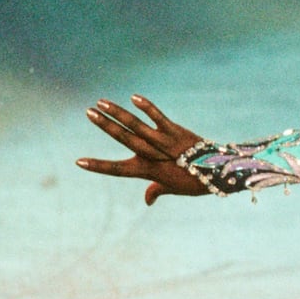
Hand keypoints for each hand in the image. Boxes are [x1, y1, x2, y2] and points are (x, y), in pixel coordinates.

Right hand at [76, 95, 210, 204]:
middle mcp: (154, 156)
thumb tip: (148, 201)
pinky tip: (134, 97)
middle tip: (88, 112)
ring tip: (101, 102)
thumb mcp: (173, 188)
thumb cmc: (194, 182)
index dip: (99, 166)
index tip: (79, 162)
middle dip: (106, 126)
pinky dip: (148, 108)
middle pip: (125, 139)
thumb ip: (156, 190)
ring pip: (137, 126)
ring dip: (119, 113)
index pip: (118, 170)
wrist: (220, 173)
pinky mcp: (176, 132)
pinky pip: (159, 118)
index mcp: (148, 171)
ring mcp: (164, 142)